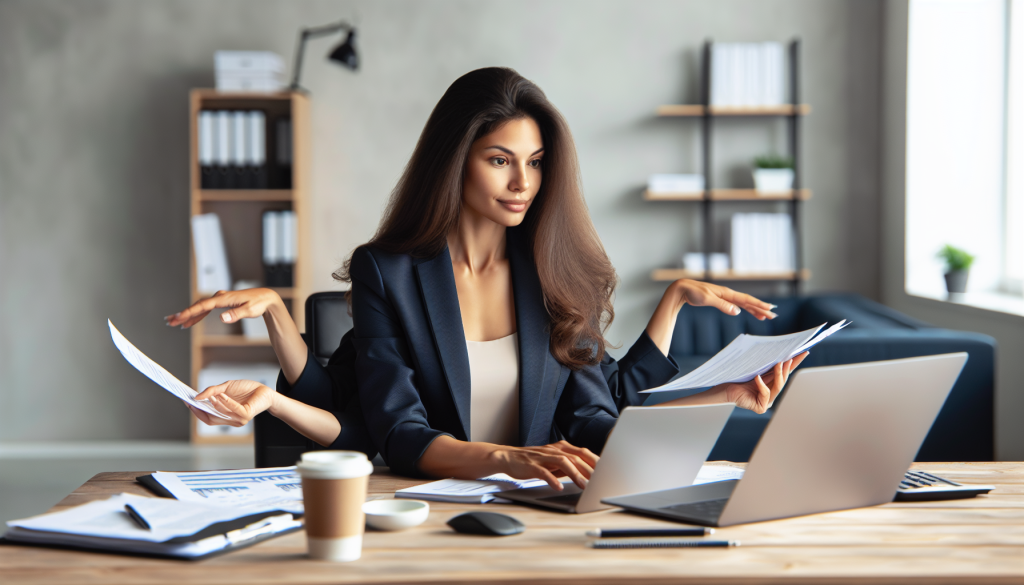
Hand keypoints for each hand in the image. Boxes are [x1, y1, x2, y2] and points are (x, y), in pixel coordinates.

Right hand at [165, 288, 281, 327]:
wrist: (266, 297)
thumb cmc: (258, 303)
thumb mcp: (249, 311)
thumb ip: (235, 315)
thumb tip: (222, 318)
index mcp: (224, 298)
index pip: (202, 306)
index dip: (189, 313)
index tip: (179, 318)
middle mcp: (219, 297)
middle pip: (197, 305)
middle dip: (183, 314)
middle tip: (170, 321)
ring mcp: (220, 299)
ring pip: (200, 307)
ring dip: (188, 314)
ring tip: (175, 322)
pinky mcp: (222, 302)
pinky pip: (206, 308)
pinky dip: (197, 314)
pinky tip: (190, 321)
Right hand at [190, 379, 276, 426]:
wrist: (265, 391)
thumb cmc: (246, 389)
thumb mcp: (226, 387)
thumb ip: (212, 391)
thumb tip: (197, 396)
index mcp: (224, 416)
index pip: (207, 418)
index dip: (196, 411)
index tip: (187, 402)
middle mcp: (230, 420)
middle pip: (210, 419)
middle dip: (200, 410)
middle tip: (191, 400)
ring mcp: (238, 419)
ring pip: (221, 414)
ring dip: (214, 404)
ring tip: (209, 395)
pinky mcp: (246, 415)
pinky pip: (233, 409)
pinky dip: (226, 402)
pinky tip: (221, 395)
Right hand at [491, 440, 598, 490]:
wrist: (508, 457)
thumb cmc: (534, 461)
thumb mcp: (554, 462)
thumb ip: (569, 466)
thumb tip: (588, 474)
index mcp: (561, 448)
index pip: (582, 452)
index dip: (595, 461)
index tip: (607, 471)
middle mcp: (553, 450)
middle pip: (575, 457)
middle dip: (589, 469)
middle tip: (600, 481)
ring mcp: (542, 457)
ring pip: (562, 462)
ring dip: (574, 474)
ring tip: (583, 485)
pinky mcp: (531, 465)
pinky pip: (543, 472)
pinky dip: (552, 479)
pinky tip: (558, 487)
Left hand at [673, 279, 776, 319]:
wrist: (682, 288)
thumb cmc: (693, 292)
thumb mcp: (707, 299)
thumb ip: (722, 305)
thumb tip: (737, 311)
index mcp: (726, 293)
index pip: (746, 299)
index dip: (758, 304)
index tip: (769, 309)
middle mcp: (728, 294)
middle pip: (748, 302)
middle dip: (760, 308)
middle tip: (773, 315)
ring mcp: (724, 297)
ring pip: (743, 304)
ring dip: (754, 309)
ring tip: (764, 316)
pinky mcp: (720, 300)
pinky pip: (736, 305)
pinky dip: (743, 308)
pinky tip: (747, 312)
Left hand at [714, 352, 808, 413]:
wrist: (723, 389)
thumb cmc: (737, 378)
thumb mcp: (755, 368)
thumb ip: (767, 364)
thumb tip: (778, 350)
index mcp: (770, 384)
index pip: (785, 372)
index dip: (794, 363)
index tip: (804, 352)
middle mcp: (771, 394)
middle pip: (783, 379)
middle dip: (788, 367)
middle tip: (790, 357)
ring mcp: (766, 402)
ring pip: (777, 387)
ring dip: (778, 374)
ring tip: (779, 363)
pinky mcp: (760, 408)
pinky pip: (765, 393)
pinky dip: (761, 384)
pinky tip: (757, 377)